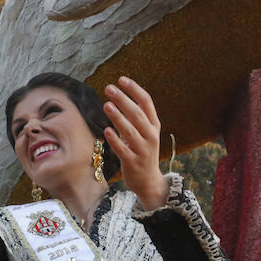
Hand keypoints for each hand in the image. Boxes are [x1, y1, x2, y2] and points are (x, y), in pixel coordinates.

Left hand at [103, 76, 168, 209]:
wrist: (148, 181)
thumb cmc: (142, 152)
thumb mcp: (144, 133)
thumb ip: (135, 117)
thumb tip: (119, 96)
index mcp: (154, 125)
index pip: (146, 102)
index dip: (134, 89)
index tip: (121, 79)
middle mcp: (151, 135)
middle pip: (137, 113)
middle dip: (123, 99)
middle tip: (109, 88)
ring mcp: (143, 150)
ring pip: (130, 130)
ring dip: (118, 117)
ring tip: (106, 104)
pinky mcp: (133, 162)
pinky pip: (123, 149)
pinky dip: (115, 139)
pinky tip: (106, 130)